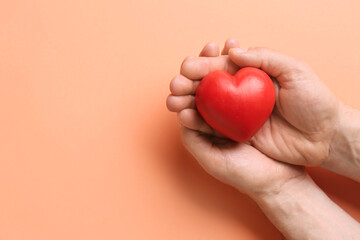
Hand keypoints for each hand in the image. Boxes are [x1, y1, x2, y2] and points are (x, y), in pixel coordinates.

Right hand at [168, 38, 339, 166]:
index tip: (188, 66)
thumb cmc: (314, 101)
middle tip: (176, 84)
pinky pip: (212, 126)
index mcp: (251, 75)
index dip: (203, 65)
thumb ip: (265, 57)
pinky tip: (184, 115)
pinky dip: (197, 120)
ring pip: (205, 104)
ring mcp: (237, 113)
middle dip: (188, 82)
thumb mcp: (295, 71)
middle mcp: (240, 93)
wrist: (323, 137)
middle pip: (208, 85)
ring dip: (187, 100)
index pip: (221, 66)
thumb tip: (234, 51)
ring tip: (173, 99)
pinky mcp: (237, 132)